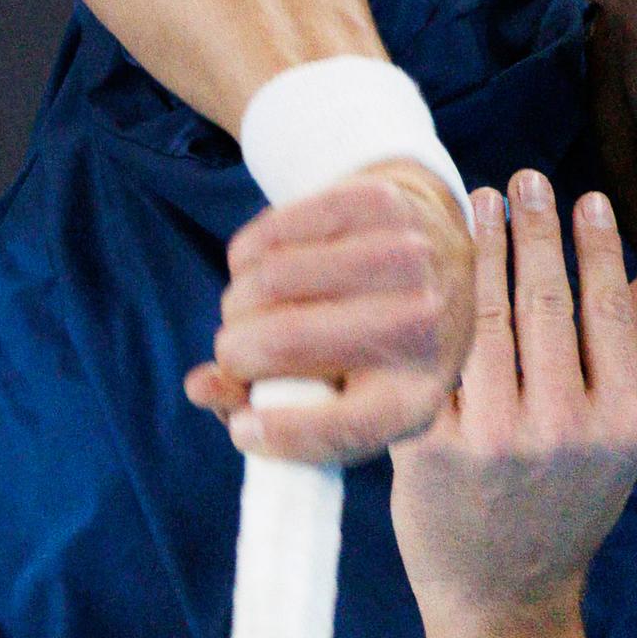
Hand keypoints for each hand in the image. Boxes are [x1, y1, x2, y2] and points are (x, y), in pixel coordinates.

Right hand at [183, 162, 475, 465]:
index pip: (345, 427)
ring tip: (251, 311)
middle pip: (283, 342)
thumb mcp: (337, 397)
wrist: (435, 255)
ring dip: (237, 303)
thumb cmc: (368, 348)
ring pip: (268, 281)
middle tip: (234, 353)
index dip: (279, 434)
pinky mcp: (378, 203)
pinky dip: (247, 258)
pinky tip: (263, 268)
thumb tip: (201, 385)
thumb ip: (264, 407)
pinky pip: (271, 234)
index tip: (243, 426)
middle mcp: (423, 324)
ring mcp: (406, 257)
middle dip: (234, 353)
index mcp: (416, 394)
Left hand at [390, 173, 636, 637]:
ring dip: (478, 252)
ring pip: (484, 321)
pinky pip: (430, 363)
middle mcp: (562, 429)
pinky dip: (426, 308)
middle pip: (544, 303)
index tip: (584, 197)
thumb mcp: (618, 449)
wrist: (504, 605)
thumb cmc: (565, 516)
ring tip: (474, 204)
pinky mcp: (431, 450)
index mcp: (619, 424)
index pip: (605, 312)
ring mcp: (493, 439)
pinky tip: (422, 266)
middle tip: (523, 179)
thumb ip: (632, 362)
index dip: (593, 247)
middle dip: (533, 230)